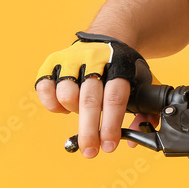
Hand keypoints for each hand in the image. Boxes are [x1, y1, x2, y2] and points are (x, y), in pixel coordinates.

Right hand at [34, 32, 155, 157]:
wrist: (109, 36)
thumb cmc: (124, 68)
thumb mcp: (141, 81)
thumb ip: (143, 110)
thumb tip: (135, 139)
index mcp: (120, 66)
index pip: (115, 98)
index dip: (111, 124)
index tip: (109, 145)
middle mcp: (95, 60)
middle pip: (90, 99)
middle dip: (89, 130)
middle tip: (90, 151)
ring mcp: (72, 59)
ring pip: (67, 93)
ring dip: (73, 111)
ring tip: (81, 114)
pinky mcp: (53, 61)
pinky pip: (45, 87)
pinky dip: (52, 104)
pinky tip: (64, 108)